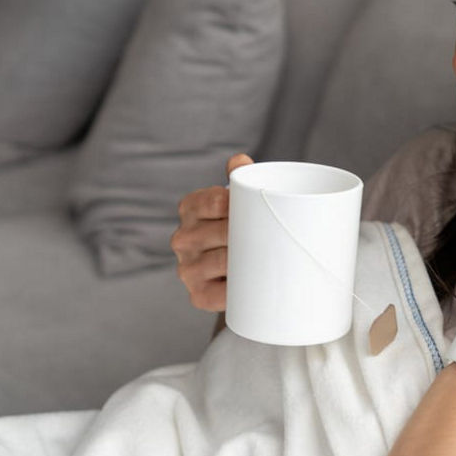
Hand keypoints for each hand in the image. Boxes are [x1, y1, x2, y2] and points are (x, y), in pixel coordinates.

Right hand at [169, 153, 253, 312]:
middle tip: (273, 235)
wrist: (239, 270)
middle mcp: (182, 238)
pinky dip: (235, 292)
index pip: (211, 202)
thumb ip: (240, 180)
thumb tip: (239, 160)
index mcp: (190, 208)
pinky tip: (250, 287)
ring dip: (243, 261)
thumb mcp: (240, 201)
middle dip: (245, 234)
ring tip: (267, 258)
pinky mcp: (197, 294)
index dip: (232, 205)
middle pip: (218, 233)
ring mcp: (187, 268)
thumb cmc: (241, 227)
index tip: (255, 208)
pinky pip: (216, 294)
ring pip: (218, 262)